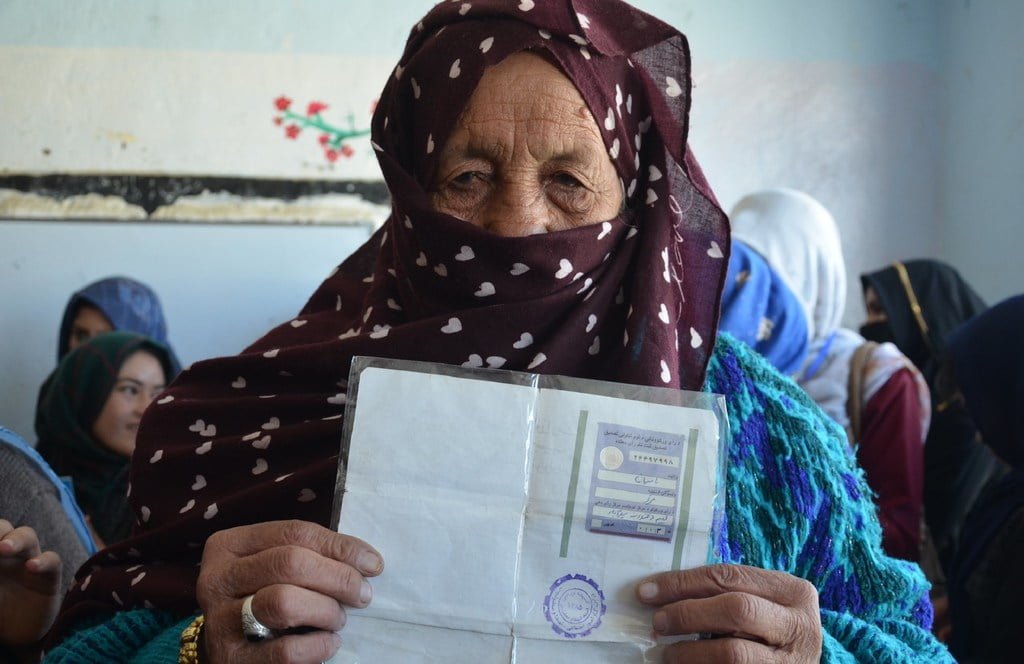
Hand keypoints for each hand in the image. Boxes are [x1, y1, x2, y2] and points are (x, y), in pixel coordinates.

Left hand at [0, 519, 62, 645]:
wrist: (15, 633)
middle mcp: (8, 555)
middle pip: (5, 528)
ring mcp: (29, 563)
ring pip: (28, 537)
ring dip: (16, 540)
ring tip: (3, 548)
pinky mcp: (49, 578)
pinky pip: (52, 561)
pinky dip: (43, 561)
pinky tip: (31, 567)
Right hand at [197, 520, 383, 663]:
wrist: (227, 650)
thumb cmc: (261, 596)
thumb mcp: (274, 567)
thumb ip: (309, 555)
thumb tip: (366, 561)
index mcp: (229, 545)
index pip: (294, 532)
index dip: (340, 546)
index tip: (372, 563)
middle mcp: (217, 579)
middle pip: (290, 563)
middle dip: (338, 577)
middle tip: (362, 594)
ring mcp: (220, 620)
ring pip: (284, 602)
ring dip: (325, 610)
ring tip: (338, 619)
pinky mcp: (232, 659)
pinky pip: (284, 650)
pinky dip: (317, 646)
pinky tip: (329, 643)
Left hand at [636, 564, 821, 662]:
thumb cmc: (770, 631)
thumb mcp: (760, 605)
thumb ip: (725, 594)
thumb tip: (660, 593)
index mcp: (793, 592)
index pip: (729, 577)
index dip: (683, 583)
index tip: (648, 591)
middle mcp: (799, 626)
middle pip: (735, 609)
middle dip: (688, 614)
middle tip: (657, 622)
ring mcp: (790, 661)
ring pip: (732, 652)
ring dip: (690, 652)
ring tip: (668, 653)